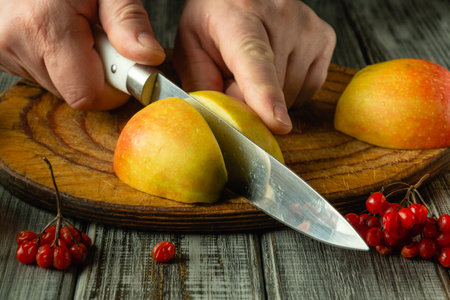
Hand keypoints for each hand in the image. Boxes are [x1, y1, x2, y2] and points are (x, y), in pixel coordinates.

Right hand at [0, 0, 164, 109]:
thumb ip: (128, 22)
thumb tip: (149, 58)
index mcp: (45, 25)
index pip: (86, 95)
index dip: (112, 90)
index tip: (123, 67)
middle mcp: (17, 43)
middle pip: (74, 93)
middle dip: (96, 75)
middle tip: (99, 40)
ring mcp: (4, 51)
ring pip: (59, 86)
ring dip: (77, 69)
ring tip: (75, 32)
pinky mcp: (1, 55)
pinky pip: (42, 76)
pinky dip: (58, 63)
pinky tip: (57, 36)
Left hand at [173, 0, 335, 133]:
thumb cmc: (213, 22)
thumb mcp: (191, 49)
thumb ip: (203, 85)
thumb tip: (227, 122)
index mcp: (239, 16)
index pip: (255, 61)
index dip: (266, 95)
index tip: (277, 123)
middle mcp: (281, 15)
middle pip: (274, 89)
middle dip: (252, 100)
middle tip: (235, 78)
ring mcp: (307, 26)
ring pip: (292, 94)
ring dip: (272, 97)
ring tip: (255, 69)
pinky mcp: (324, 37)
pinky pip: (310, 88)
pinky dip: (291, 91)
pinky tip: (276, 70)